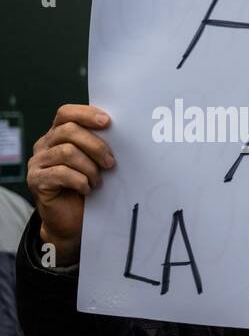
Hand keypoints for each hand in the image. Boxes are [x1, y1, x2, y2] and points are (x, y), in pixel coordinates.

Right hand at [27, 105, 115, 264]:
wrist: (74, 222)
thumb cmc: (88, 190)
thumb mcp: (97, 164)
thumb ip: (100, 147)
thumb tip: (124, 134)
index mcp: (59, 136)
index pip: (66, 113)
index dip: (86, 114)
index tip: (108, 122)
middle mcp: (45, 145)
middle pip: (69, 131)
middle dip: (96, 146)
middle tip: (111, 163)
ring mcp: (38, 162)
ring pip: (67, 152)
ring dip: (89, 168)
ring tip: (97, 182)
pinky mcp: (36, 180)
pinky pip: (60, 173)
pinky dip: (80, 181)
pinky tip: (86, 190)